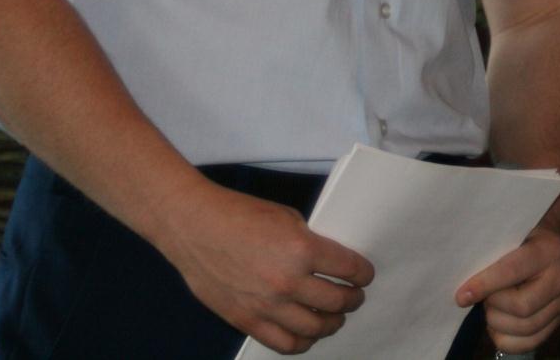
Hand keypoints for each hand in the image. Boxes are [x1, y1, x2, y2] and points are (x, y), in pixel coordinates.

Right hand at [162, 184, 372, 354]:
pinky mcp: (245, 321)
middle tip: (354, 296)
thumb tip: (329, 265)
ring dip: (331, 324)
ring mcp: (266, 306)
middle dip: (352, 300)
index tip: (364, 276)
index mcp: (302, 250)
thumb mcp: (288, 219)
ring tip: (334, 317)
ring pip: (313, 328)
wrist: (194, 227)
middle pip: (336, 302)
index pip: (349, 269)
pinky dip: (302, 342)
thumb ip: (310, 244)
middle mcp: (287, 282)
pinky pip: (283, 343)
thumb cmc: (241, 215)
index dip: (363, 274)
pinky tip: (307, 333)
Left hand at [456, 219, 559, 353]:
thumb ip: (490, 256)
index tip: (461, 296)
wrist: (548, 244)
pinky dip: (507, 339)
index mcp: (549, 248)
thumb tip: (465, 290)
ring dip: (498, 322)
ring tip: (493, 307)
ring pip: (525, 328)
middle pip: (522, 307)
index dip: (484, 285)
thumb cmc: (519, 238)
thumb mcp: (507, 236)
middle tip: (485, 297)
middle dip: (494, 306)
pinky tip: (499, 325)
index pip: (513, 271)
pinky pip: (530, 343)